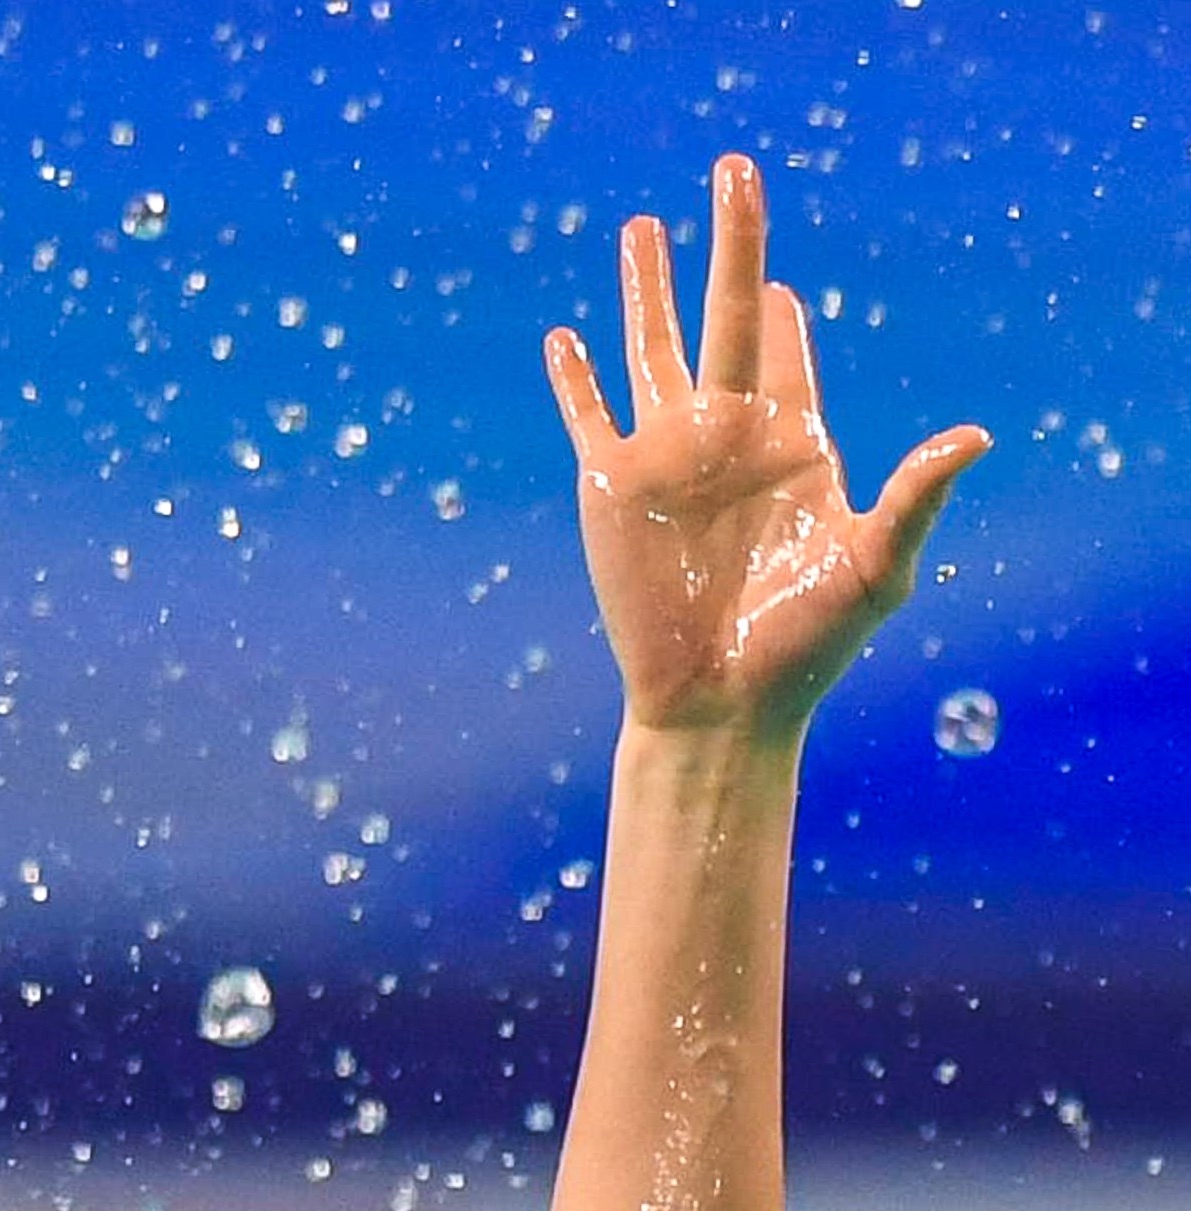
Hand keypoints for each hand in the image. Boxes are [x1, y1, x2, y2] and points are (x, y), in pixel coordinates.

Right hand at [546, 154, 987, 737]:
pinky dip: (574, 380)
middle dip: (731, 244)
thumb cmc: (804, 649)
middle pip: (727, 315)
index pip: (791, 354)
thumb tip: (977, 436)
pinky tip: (563, 339)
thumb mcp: (874, 569)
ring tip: (640, 226)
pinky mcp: (613, 490)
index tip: (787, 283)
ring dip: (645, 290)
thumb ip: (915, 499)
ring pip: (652, 350)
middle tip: (733, 171)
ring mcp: (667, 459)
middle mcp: (729, 437)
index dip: (790, 314)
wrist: (720, 708)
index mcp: (792, 443)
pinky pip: (589, 418)